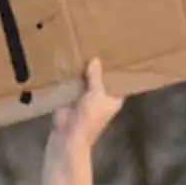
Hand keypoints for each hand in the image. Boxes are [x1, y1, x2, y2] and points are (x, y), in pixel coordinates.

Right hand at [43, 58, 124, 175]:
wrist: (67, 136)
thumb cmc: (89, 118)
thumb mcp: (96, 94)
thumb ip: (96, 77)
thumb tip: (95, 60)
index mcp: (113, 99)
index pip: (118, 81)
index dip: (116, 69)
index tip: (115, 53)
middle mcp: (101, 98)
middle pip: (101, 79)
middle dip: (98, 68)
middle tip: (96, 47)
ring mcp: (86, 99)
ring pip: (86, 82)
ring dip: (83, 72)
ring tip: (81, 51)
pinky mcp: (71, 100)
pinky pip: (72, 86)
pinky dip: (70, 78)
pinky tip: (68, 63)